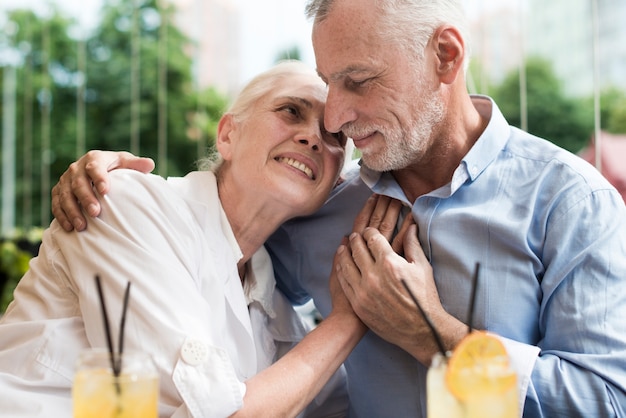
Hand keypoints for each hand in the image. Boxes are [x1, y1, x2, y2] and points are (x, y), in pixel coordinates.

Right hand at [51, 151, 153, 230]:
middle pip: (79, 183)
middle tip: (95, 212)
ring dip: (72, 211)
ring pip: (65, 195)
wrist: (96, 171)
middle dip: (86, 198)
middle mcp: (77, 167)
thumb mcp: (126, 163)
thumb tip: (149, 165)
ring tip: (82, 226)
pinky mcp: (59, 191)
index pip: (95, 166)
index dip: (99, 178)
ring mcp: (65, 179)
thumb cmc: (116, 168)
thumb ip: (136, 164)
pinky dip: (61, 215)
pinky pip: (56, 203)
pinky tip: (69, 228)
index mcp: (94, 158)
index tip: (105, 191)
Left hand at [335, 223, 466, 364]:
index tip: (368, 232)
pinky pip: (344, 281)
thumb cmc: (425, 298)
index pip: (372, 239)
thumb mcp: (422, 268)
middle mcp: (374, 275)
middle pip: (357, 249)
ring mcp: (363, 290)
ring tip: (344, 248)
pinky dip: (341, 270)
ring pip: (346, 264)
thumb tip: (411, 226)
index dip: (369, 233)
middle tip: (354, 236)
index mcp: (390, 263)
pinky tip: (342, 266)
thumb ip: (412, 244)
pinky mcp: (358, 303)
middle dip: (355, 239)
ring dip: (344, 253)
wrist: (421, 329)